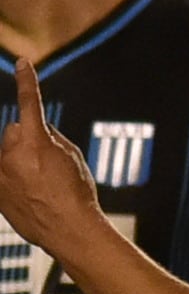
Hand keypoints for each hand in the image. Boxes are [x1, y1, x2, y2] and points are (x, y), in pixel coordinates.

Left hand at [0, 54, 101, 254]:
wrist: (68, 230)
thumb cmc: (76, 193)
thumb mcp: (73, 158)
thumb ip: (51, 139)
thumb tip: (37, 132)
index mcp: (34, 141)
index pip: (30, 103)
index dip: (27, 81)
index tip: (22, 63)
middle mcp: (10, 153)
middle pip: (14, 133)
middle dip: (26, 142)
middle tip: (48, 165)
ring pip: (6, 155)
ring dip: (17, 162)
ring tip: (39, 187)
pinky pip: (2, 175)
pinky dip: (13, 181)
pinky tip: (31, 197)